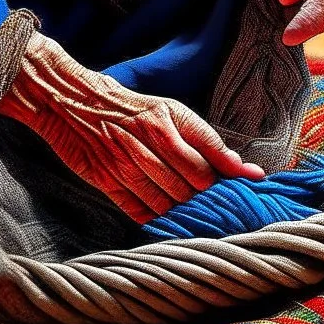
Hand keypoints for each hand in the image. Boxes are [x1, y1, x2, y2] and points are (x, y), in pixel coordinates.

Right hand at [0, 33, 264, 222]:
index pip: (209, 162)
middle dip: (207, 199)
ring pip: (168, 204)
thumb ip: (206, 141)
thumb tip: (243, 168)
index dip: (230, 180)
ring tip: (191, 210)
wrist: (75, 103)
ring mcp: (125, 165)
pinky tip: (166, 217)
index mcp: (168, 121)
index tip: (248, 188)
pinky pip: (141, 213)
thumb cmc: (132, 109)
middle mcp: (148, 143)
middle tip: (217, 204)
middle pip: (192, 187)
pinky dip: (157, 220)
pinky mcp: (107, 183)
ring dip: (184, 212)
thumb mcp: (171, 112)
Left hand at [243, 0, 323, 45]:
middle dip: (304, 29)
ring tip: (277, 37)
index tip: (288, 37)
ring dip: (298, 28)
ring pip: (316, 17)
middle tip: (280, 41)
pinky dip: (294, 23)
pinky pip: (305, 14)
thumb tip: (289, 0)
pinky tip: (279, 29)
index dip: (309, 20)